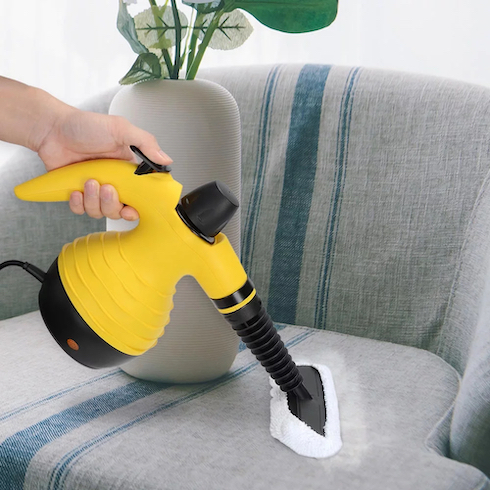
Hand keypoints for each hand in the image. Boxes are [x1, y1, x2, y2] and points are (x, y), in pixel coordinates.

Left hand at [38, 107, 171, 220]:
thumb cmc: (84, 126)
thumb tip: (166, 160)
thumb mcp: (121, 129)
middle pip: (120, 209)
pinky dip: (78, 203)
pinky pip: (81, 210)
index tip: (134, 207)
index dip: (139, 206)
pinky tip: (76, 189)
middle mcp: (113, 182)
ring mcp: (95, 189)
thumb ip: (146, 143)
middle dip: (113, 204)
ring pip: (100, 211)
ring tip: (88, 182)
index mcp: (127, 171)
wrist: (52, 128)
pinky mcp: (77, 193)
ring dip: (94, 201)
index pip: (140, 196)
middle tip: (107, 188)